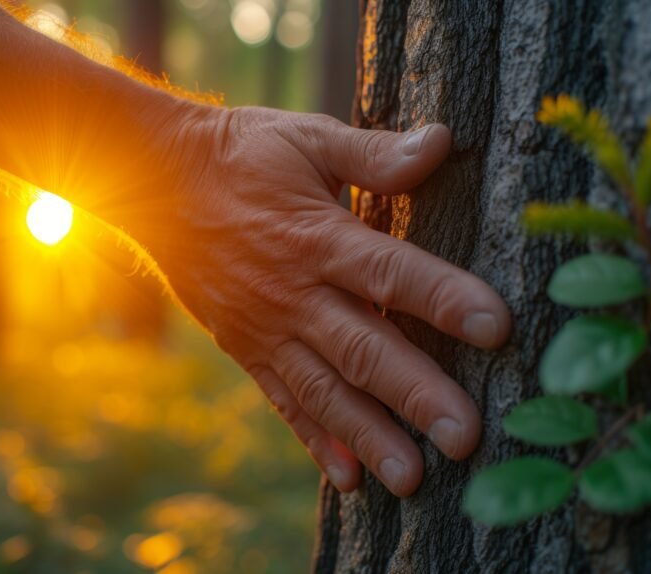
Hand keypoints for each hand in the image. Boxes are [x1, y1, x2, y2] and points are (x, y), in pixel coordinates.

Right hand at [141, 106, 510, 496]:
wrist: (153, 184)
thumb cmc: (242, 155)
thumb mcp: (307, 139)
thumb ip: (374, 153)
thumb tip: (443, 142)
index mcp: (318, 237)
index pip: (390, 272)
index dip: (444, 299)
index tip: (496, 328)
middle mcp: (294, 293)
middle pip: (364, 349)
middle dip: (416, 394)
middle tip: (465, 438)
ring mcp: (268, 329)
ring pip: (325, 391)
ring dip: (369, 436)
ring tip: (413, 479)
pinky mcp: (247, 350)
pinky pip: (284, 402)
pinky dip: (316, 442)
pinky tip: (348, 480)